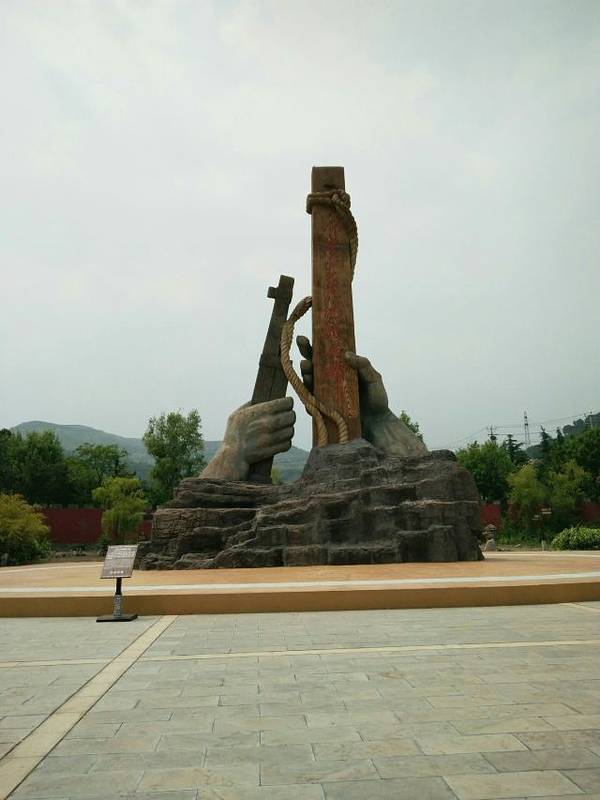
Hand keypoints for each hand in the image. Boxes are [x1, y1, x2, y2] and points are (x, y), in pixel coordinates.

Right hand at [201, 397, 295, 480]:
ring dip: (288, 430)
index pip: (286, 403)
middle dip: (290, 417)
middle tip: (286, 418)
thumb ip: (249, 405)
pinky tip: (280, 441)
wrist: (232, 456)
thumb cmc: (233, 435)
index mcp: (259, 411)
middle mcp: (266, 423)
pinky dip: (285, 442)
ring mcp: (271, 437)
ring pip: (291, 430)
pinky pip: (288, 443)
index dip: (288, 403)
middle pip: (291, 416)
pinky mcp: (273, 449)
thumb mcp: (236, 415)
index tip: (286, 405)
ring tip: (283, 430)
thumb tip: (260, 398)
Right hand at [296, 336, 426, 456]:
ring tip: (307, 368)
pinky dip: (309, 399)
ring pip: (309, 384)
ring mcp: (325, 396)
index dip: (312, 346)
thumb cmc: (377, 399)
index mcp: (340, 370)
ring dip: (305, 375)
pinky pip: (312, 405)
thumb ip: (364, 365)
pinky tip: (308, 394)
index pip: (324, 355)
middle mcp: (329, 381)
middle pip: (313, 366)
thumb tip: (346, 354)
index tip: (305, 337)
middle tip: (303, 350)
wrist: (378, 423)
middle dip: (305, 356)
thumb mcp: (374, 378)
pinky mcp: (324, 411)